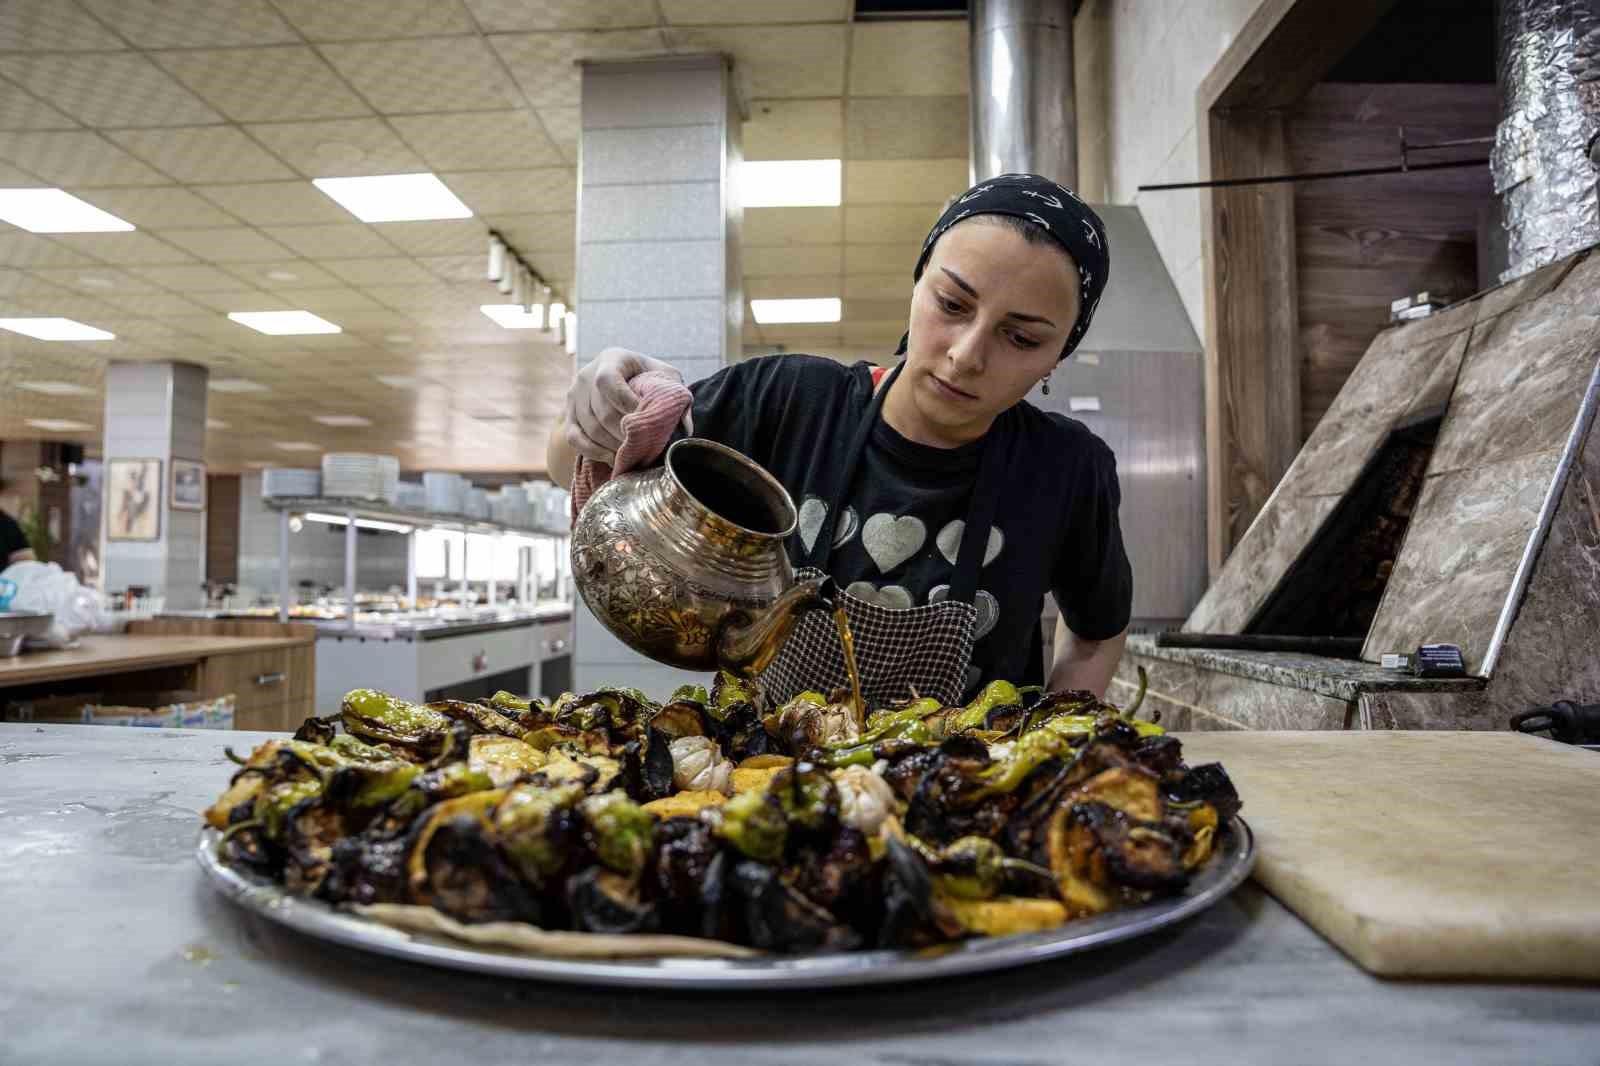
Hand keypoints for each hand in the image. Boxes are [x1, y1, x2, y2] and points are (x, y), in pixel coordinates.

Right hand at [564, 347, 681, 463]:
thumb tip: (685, 428)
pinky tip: (614, 458)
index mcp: (611, 359)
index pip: (608, 382)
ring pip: (590, 428)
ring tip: (633, 454)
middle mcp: (586, 375)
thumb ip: (677, 397)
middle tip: (644, 446)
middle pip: (601, 412)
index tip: (646, 419)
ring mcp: (574, 396)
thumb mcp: (666, 378)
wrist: (622, 378)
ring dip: (613, 446)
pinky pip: (575, 439)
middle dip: (625, 433)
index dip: (626, 404)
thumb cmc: (648, 377)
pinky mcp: (568, 415)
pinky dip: (595, 452)